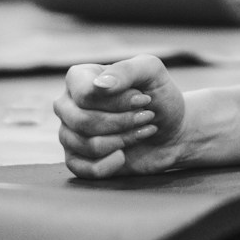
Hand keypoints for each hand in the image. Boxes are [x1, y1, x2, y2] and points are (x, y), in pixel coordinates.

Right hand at [55, 54, 188, 178]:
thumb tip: (98, 85)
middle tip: (147, 117)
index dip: (118, 102)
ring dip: (122, 140)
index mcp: (79, 78)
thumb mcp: (151, 72)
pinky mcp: (77, 159)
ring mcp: (69, 133)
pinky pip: (82, 169)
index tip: (144, 99)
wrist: (173, 131)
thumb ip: (126, 71)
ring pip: (86, 145)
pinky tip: (124, 154)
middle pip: (82, 121)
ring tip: (141, 130)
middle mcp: (67, 105)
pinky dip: (110, 164)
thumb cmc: (159, 96)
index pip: (84, 95)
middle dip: (122, 123)